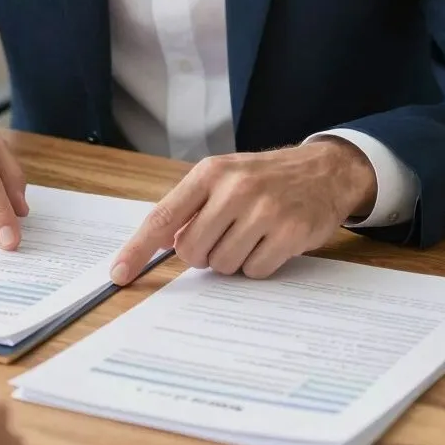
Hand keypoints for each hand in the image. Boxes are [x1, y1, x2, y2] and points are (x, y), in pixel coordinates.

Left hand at [110, 138, 376, 283]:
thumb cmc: (265, 178)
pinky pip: (254, 271)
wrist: (324, 170)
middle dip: (203, 253)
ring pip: (223, 265)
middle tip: (224, 235)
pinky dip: (259, 264)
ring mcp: (264, 211)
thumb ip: (191, 206)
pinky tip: (272, 241)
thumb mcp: (225, 176)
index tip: (119, 273)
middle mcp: (235, 189)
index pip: (163, 217)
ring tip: (252, 233)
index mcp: (210, 173)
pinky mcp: (289, 233)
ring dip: (233, 258)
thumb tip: (162, 245)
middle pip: (191, 251)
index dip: (137, 249)